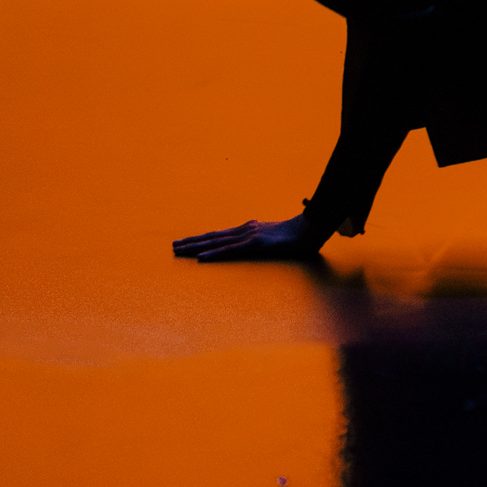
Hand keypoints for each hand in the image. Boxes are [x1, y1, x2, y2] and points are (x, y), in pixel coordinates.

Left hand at [173, 210, 330, 262]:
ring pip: (216, 241)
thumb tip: (261, 247)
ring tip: (178, 251)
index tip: (186, 242)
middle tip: (173, 246)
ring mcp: (249, 236)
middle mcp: (245, 229)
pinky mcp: (255, 244)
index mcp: (249, 229)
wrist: (313, 228)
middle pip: (213, 236)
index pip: (220, 235)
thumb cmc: (299, 236)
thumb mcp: (277, 239)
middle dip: (191, 241)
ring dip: (195, 246)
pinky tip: (200, 258)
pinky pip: (230, 251)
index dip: (202, 238)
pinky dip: (213, 253)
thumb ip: (266, 242)